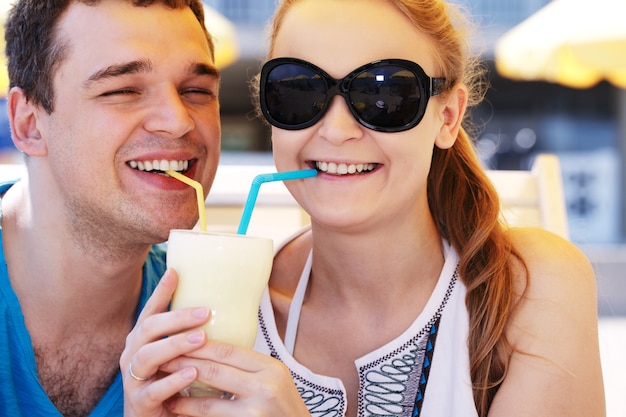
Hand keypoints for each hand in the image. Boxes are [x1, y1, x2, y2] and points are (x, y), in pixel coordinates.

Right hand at [120, 268, 210, 416]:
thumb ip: (186, 334)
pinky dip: (173, 380)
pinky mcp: (139, 403)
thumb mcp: (176, 355)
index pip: (151, 311)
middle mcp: (133, 355)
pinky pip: (153, 390)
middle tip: (205, 312)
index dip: (161, 292)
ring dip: (175, 345)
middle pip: (149, 328)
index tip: (175, 271)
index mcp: (142, 341)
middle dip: (176, 318)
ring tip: (201, 339)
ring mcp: (133, 379)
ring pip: (147, 356)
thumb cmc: (168, 383)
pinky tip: (192, 373)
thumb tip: (212, 307)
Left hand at [160, 340, 311, 416]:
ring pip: (207, 401)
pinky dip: (190, 415)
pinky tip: (176, 409)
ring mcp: (256, 412)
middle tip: (162, 358)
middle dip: (184, 363)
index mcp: (271, 368)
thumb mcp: (275, 380)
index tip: (178, 339)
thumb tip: (214, 348)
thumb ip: (250, 367)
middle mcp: (266, 387)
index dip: (199, 345)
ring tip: (162, 386)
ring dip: (180, 394)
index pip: (228, 350)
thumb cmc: (283, 409)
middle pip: (215, 370)